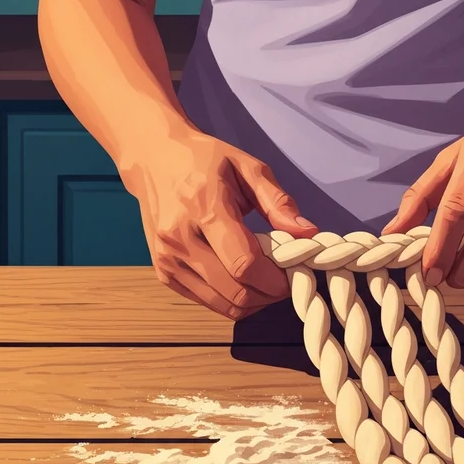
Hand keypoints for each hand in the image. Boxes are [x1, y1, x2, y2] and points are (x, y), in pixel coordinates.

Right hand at [123, 130, 317, 319]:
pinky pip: (207, 303)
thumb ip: (278, 202)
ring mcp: (168, 260)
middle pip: (236, 291)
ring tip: (267, 280)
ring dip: (254, 301)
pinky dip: (232, 300)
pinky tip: (244, 280)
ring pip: (223, 305)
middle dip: (270, 294)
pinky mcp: (164, 273)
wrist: (154, 158)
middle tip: (286, 279)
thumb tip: (309, 233)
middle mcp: (180, 240)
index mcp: (204, 209)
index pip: (245, 263)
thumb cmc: (204, 160)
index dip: (276, 278)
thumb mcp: (248, 168)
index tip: (296, 271)